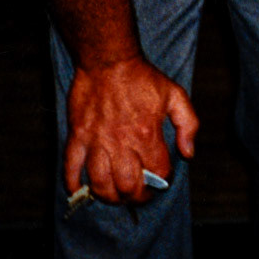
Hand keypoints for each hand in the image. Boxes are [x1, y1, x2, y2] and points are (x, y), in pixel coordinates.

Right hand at [64, 56, 197, 203]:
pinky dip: (73, 183)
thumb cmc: (143, 78)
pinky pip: (71, 166)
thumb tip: (188, 153)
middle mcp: (122, 143)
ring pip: (100, 183)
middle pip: (127, 186)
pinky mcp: (78, 136)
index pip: (157, 173)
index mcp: (147, 135)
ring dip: (108, 197)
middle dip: (135, 197)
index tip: (159, 182)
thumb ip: (188, 125)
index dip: (161, 183)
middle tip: (136, 196)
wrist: (109, 60)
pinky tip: (78, 191)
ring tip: (115, 196)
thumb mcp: (175, 95)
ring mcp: (97, 141)